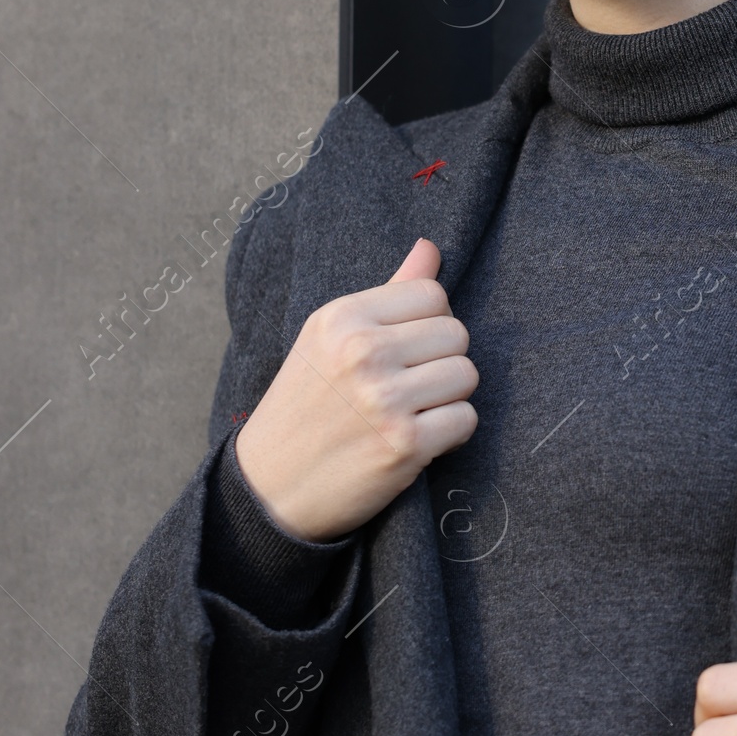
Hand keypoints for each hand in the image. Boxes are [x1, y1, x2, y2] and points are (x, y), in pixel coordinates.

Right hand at [235, 239, 477, 541]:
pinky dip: (450, 434)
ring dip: (449, 398)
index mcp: (342, 317)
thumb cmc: (304, 407)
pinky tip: (417, 440)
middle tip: (409, 386)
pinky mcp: (404, 444)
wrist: (269, 488)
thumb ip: (387, 293)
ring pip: (467, 375)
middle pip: (457, 333)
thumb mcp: (329, 340)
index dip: (429, 324)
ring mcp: (384, 399)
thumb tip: (431, 247)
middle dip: (442, 361)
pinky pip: (466, 419)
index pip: (433, 294)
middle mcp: (362, 351)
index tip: (405, 351)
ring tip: (412, 411)